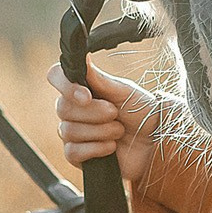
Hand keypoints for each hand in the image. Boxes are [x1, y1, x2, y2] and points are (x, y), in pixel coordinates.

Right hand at [46, 59, 161, 185]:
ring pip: (68, 130)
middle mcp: (74, 109)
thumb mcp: (123, 91)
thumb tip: (82, 56)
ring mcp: (74, 132)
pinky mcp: (77, 156)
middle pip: (62, 108)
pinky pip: (72, 152)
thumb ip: (98, 78)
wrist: (155, 141)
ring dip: (100, 131)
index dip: (66, 86)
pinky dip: (95, 148)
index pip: (56, 77)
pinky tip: (111, 147)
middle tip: (115, 113)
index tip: (87, 96)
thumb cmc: (141, 112)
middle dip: (94, 113)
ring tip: (119, 131)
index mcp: (83, 88)